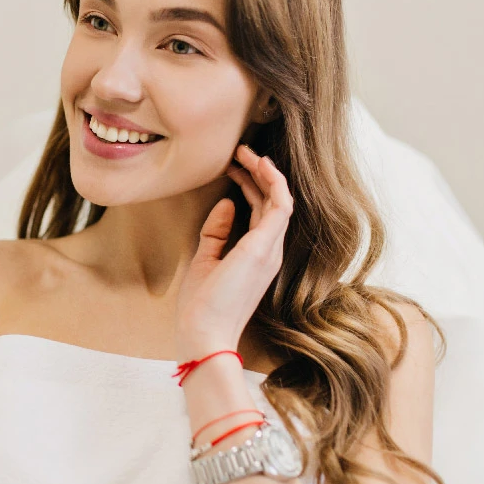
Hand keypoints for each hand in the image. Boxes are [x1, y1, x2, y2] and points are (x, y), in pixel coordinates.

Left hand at [176, 144, 293, 353]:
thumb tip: (226, 203)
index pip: (260, 212)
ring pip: (280, 199)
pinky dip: (274, 182)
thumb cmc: (203, 305)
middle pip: (272, 202)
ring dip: (266, 172)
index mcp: (257, 256)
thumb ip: (216, 233)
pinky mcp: (265, 246)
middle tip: (240, 150)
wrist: (203, 332)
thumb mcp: (205, 260)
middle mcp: (270, 251)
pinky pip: (281, 205)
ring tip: (247, 151)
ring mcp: (271, 249)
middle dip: (258, 173)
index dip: (249, 185)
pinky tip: (260, 164)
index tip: (231, 166)